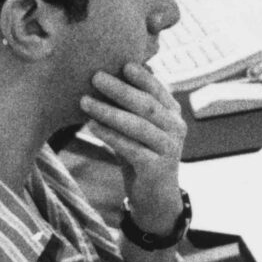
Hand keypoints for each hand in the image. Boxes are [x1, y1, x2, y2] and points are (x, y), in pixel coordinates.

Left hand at [79, 61, 186, 225]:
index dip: (142, 77)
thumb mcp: (139, 129)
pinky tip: (92, 126)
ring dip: (109, 111)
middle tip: (95, 77)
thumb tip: (109, 77)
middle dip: (120, 89)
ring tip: (85, 101)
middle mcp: (176, 128)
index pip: (158, 90)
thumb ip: (132, 108)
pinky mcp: (157, 167)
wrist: (154, 197)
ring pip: (138, 125)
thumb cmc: (142, 156)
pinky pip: (131, 147)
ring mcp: (169, 148)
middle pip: (147, 105)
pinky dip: (110, 135)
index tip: (122, 64)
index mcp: (173, 114)